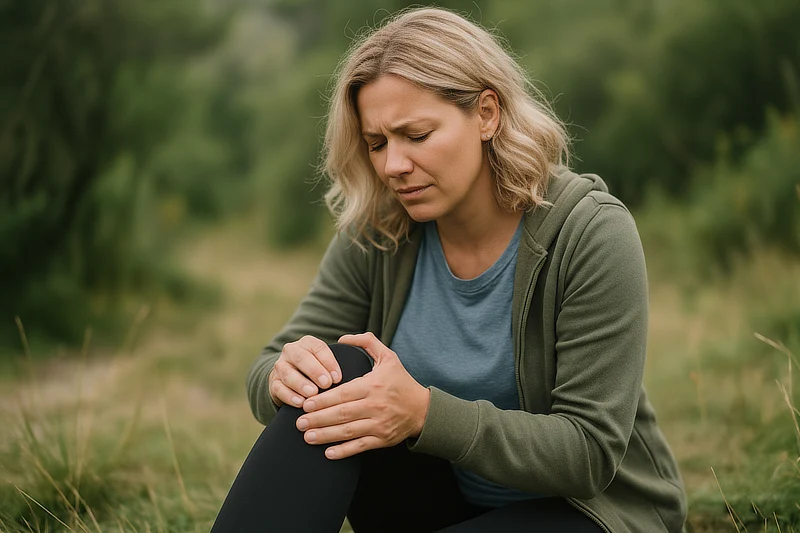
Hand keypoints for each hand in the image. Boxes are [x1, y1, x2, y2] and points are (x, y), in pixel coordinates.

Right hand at [268, 336, 341, 407]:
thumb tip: (355, 373)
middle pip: (302, 358)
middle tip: (327, 384)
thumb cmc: (317, 372)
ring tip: (313, 393)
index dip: (329, 362)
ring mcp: (280, 366)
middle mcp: (291, 351)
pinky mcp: (273, 383)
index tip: (338, 377)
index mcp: (307, 343)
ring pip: (289, 373)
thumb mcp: (326, 363)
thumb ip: (336, 364)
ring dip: (301, 384)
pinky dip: (289, 396)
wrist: (291, 380)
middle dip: (315, 371)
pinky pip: (279, 388)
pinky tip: (299, 402)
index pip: (318, 348)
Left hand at [295, 332, 430, 459]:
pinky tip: (327, 453)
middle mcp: (376, 406)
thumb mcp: (388, 357)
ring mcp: (379, 424)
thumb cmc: (401, 381)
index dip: (323, 400)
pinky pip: (360, 446)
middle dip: (318, 419)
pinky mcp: (382, 439)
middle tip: (299, 423)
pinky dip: (344, 451)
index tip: (305, 403)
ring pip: (348, 432)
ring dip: (325, 435)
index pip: (343, 394)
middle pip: (342, 414)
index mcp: (373, 385)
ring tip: (307, 436)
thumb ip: (366, 342)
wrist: (423, 409)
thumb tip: (343, 338)